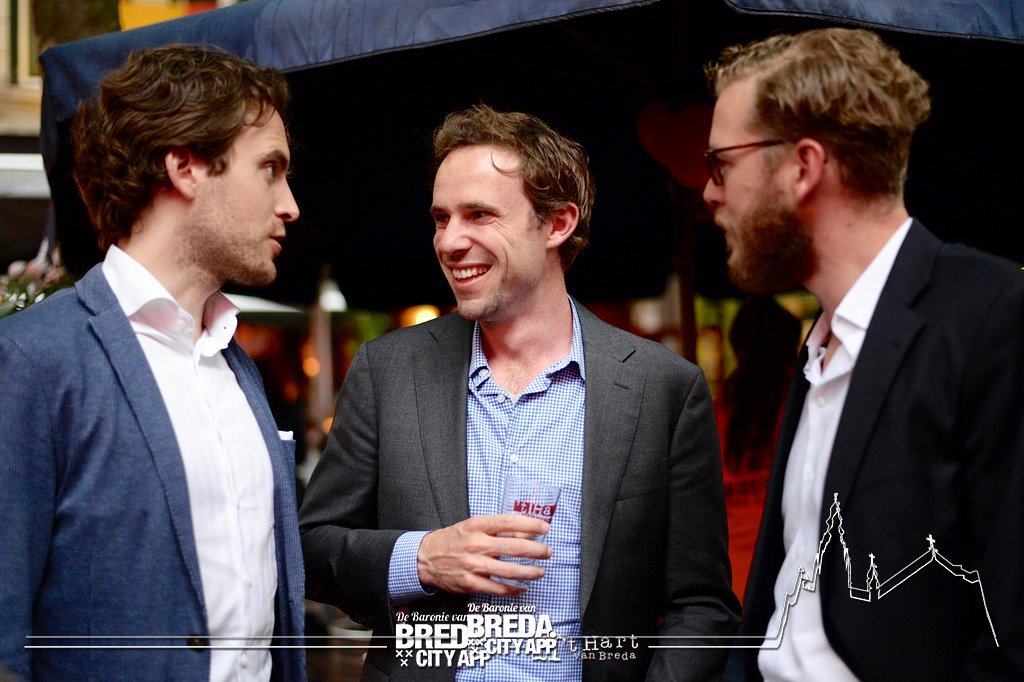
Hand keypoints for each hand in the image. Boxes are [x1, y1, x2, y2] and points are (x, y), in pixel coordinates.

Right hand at [417, 514, 551, 594]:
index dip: (531, 525)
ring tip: (540, 571)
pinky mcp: (470, 582)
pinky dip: (513, 589)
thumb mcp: (473, 526)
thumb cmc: (454, 540)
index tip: (545, 528)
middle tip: (548, 552)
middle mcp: (476, 544)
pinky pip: (497, 588)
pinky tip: (522, 587)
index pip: (509, 522)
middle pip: (514, 547)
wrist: (426, 557)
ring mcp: (472, 565)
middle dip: (536, 551)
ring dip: (530, 572)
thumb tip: (525, 531)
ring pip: (509, 570)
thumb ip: (497, 529)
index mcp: (477, 525)